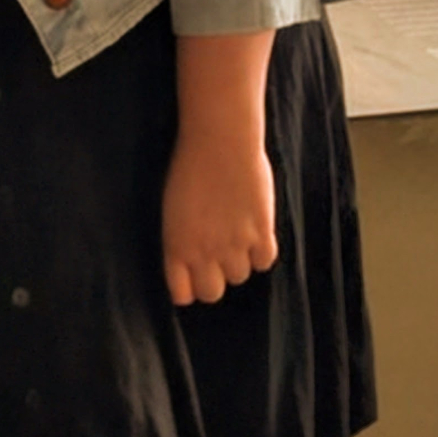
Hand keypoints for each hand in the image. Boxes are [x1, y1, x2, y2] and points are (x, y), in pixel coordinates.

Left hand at [162, 129, 276, 306]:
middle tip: (217, 258)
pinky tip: (256, 233)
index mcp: (176, 247)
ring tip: (237, 236)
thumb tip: (189, 258)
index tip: (193, 277)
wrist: (219, 141)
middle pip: (212, 293)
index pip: (183, 294)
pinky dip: (262, 252)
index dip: (189, 288)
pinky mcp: (261, 232)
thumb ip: (181, 239)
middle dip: (214, 279)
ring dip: (239, 261)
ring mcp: (234, 244)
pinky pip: (265, 261)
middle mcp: (204, 252)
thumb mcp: (172, 210)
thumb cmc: (190, 166)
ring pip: (240, 276)